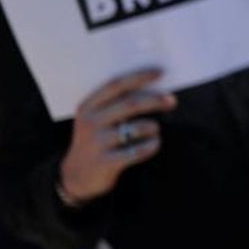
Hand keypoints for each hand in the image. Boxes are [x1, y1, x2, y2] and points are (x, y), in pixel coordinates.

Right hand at [60, 69, 176, 203]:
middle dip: (155, 100)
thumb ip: (116, 104)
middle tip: (172, 101)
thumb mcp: (96, 119)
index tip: (160, 72)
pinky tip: (153, 144)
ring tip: (154, 130)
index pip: (116, 85)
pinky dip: (152, 145)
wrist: (76, 176)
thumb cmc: (97, 140)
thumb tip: (154, 88)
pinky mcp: (106, 162)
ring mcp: (97, 143)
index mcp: (87, 107)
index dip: (139, 77)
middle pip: (130, 104)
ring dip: (153, 127)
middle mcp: (90, 122)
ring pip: (138, 128)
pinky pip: (138, 151)